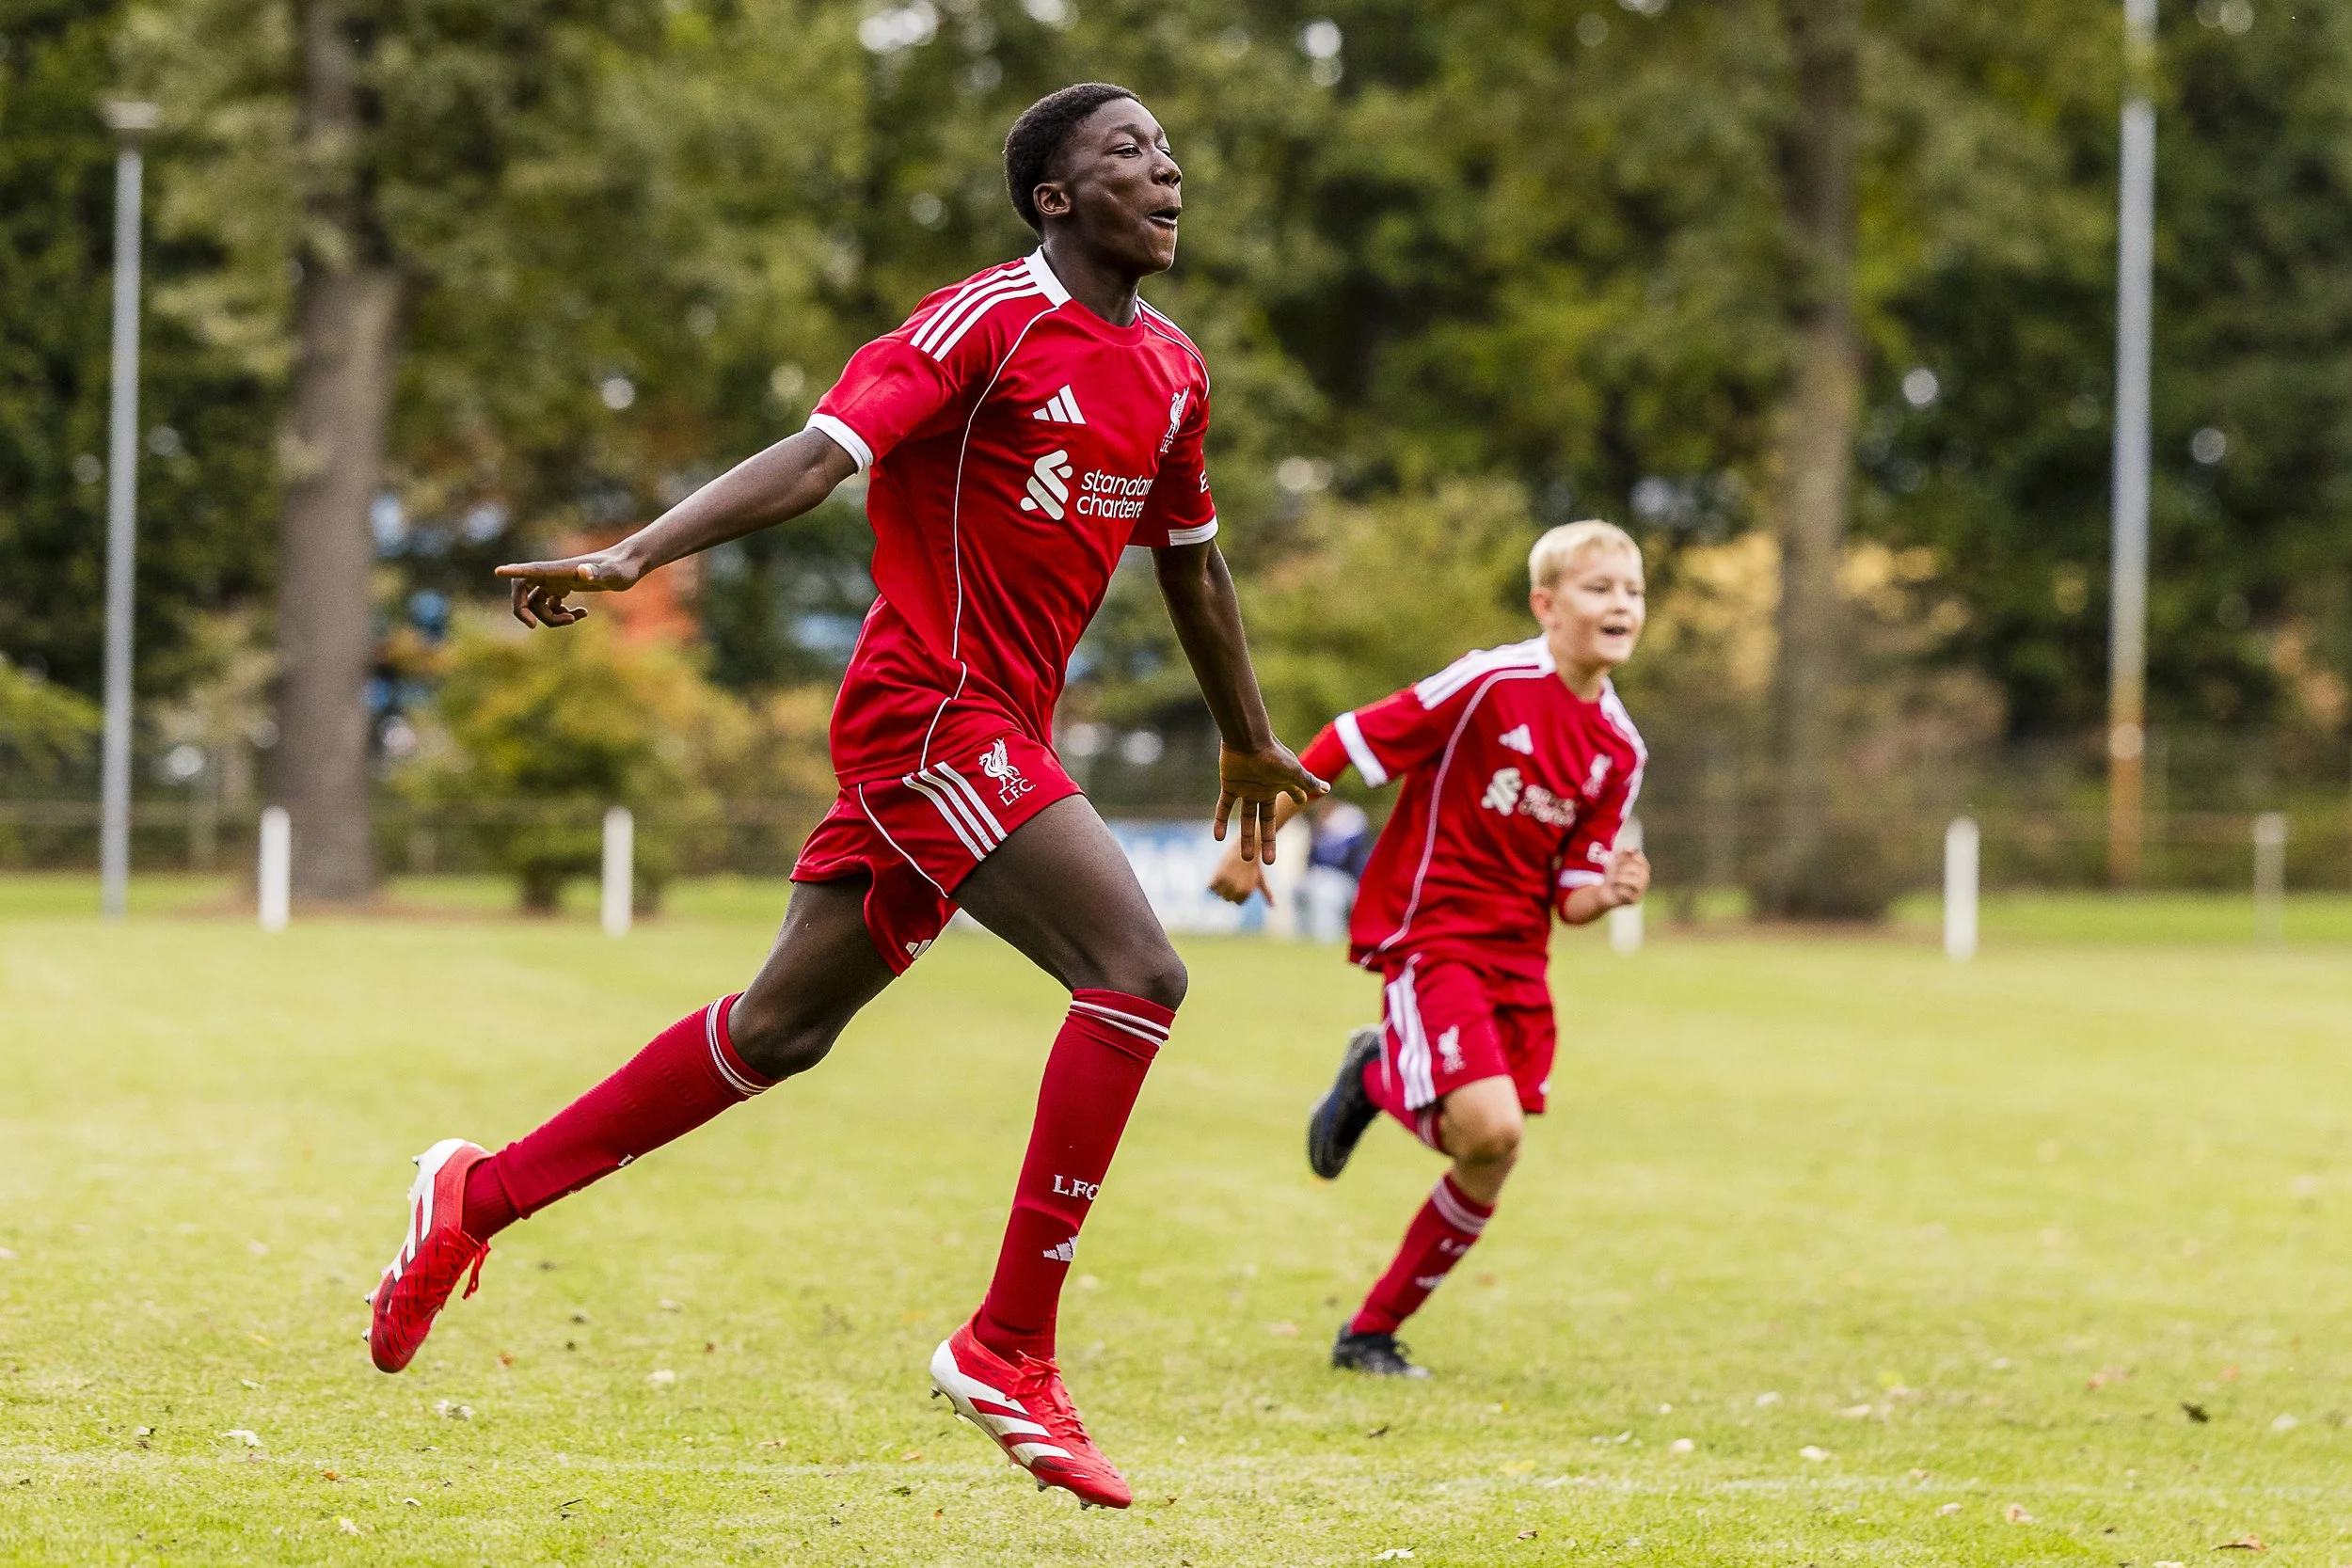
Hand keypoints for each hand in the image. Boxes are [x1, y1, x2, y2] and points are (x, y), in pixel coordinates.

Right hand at [494, 546, 646, 627]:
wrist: (629, 564)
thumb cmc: (623, 567)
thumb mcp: (613, 573)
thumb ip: (597, 572)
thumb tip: (582, 572)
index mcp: (558, 570)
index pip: (529, 571)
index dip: (513, 572)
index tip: (497, 571)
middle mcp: (553, 575)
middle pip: (522, 590)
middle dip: (522, 610)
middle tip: (533, 625)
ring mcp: (557, 581)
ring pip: (537, 603)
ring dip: (549, 618)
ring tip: (574, 619)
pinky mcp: (565, 587)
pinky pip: (550, 605)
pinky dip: (561, 615)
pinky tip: (583, 614)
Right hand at [1207, 840, 1269, 905]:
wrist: (1244, 847)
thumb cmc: (1253, 864)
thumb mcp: (1260, 879)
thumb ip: (1267, 894)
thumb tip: (1274, 906)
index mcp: (1247, 891)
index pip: (1238, 902)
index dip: (1238, 892)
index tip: (1239, 881)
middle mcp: (1237, 889)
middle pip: (1227, 899)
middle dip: (1228, 890)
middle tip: (1232, 877)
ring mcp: (1228, 883)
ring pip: (1218, 894)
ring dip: (1219, 887)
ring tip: (1225, 876)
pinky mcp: (1218, 875)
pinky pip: (1210, 887)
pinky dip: (1212, 883)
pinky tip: (1217, 875)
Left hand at [1212, 742, 1325, 865]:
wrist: (1247, 740)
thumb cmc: (1273, 755)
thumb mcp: (1293, 771)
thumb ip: (1308, 782)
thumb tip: (1328, 789)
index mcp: (1278, 785)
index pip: (1290, 796)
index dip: (1296, 799)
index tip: (1300, 803)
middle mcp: (1262, 789)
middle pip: (1264, 820)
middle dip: (1267, 840)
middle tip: (1269, 862)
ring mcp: (1245, 788)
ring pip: (1245, 818)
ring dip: (1245, 837)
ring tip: (1246, 858)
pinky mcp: (1229, 786)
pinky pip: (1224, 807)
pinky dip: (1220, 822)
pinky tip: (1217, 838)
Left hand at [1596, 847, 1649, 908]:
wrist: (1606, 893)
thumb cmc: (1613, 876)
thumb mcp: (1616, 862)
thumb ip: (1624, 854)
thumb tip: (1631, 848)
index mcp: (1643, 869)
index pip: (1640, 859)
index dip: (1627, 857)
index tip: (1617, 859)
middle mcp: (1645, 880)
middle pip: (1638, 869)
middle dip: (1622, 868)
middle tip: (1612, 870)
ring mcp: (1641, 891)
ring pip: (1634, 881)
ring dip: (1620, 878)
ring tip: (1613, 880)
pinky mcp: (1634, 900)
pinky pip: (1627, 893)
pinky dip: (1618, 889)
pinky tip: (1615, 889)